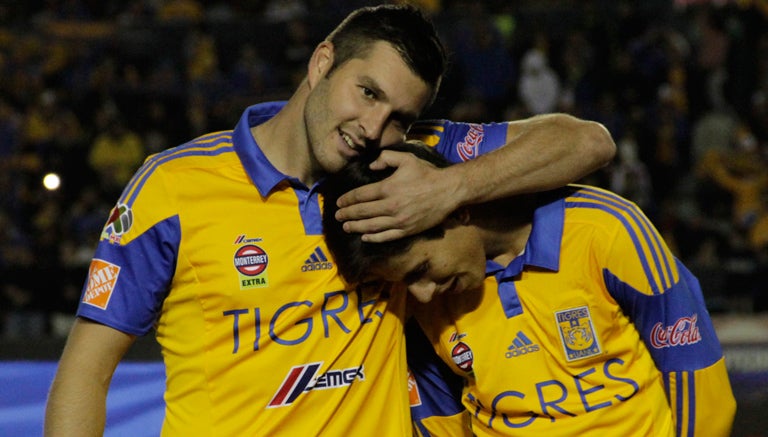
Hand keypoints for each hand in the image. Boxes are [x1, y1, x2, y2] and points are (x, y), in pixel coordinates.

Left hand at [335, 150, 460, 241]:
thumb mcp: (406, 158)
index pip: (361, 195)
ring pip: (371, 226)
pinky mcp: (407, 230)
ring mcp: (399, 220)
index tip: (339, 202)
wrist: (449, 190)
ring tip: (346, 227)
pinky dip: (374, 238)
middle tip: (337, 216)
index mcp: (388, 188)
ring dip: (356, 227)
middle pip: (362, 212)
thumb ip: (386, 158)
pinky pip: (387, 236)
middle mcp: (391, 206)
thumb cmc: (427, 173)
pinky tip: (365, 237)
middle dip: (347, 214)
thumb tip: (371, 165)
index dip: (348, 200)